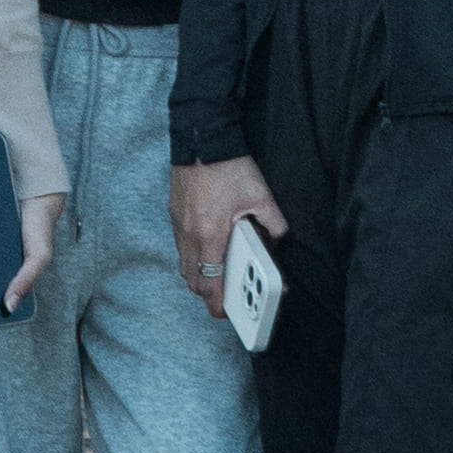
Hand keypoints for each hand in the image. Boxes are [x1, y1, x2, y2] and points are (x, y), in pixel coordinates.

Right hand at [171, 156, 284, 314]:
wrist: (202, 137)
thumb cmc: (230, 167)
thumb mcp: (262, 197)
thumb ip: (274, 226)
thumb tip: (277, 244)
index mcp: (210, 234)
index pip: (209, 283)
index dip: (218, 304)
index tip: (228, 314)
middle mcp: (189, 234)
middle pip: (193, 281)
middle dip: (209, 294)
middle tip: (228, 298)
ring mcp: (178, 225)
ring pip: (184, 265)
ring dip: (200, 276)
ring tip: (220, 276)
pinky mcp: (174, 215)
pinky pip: (181, 248)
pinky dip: (194, 257)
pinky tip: (210, 250)